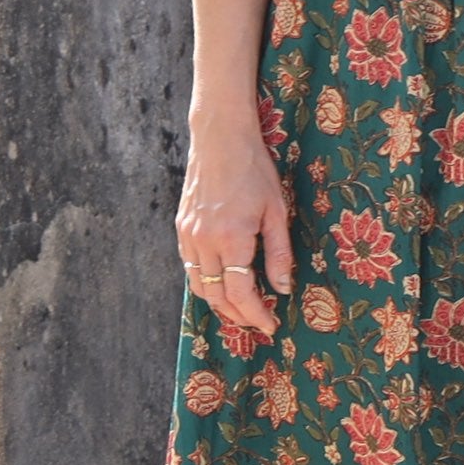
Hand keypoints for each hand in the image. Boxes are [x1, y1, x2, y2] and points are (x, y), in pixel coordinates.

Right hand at [176, 111, 292, 335]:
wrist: (220, 139)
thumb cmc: (255, 170)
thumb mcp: (276, 210)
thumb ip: (278, 253)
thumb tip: (282, 289)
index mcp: (232, 238)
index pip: (241, 293)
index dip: (256, 315)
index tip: (271, 325)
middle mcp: (205, 241)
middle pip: (217, 297)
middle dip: (238, 316)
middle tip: (258, 323)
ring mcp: (189, 235)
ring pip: (199, 286)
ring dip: (219, 304)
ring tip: (241, 310)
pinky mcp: (181, 228)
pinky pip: (190, 266)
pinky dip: (204, 282)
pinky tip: (221, 282)